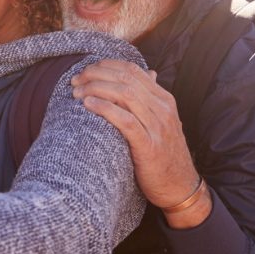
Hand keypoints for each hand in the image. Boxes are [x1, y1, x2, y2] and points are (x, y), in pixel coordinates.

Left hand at [72, 59, 211, 226]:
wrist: (179, 187)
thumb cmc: (164, 153)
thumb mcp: (161, 121)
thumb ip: (152, 98)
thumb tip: (149, 72)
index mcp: (164, 99)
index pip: (132, 70)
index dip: (105, 66)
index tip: (85, 71)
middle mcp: (163, 109)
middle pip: (125, 78)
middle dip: (95, 75)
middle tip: (75, 81)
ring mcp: (157, 126)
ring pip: (124, 94)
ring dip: (95, 89)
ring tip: (77, 93)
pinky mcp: (149, 146)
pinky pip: (125, 120)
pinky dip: (104, 108)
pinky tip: (88, 105)